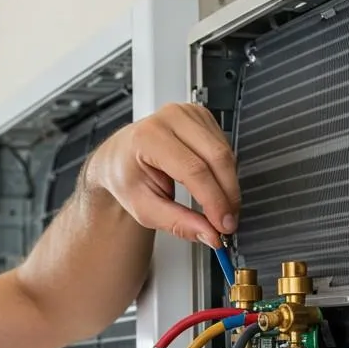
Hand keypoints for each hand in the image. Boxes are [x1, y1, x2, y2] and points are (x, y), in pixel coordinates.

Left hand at [83, 102, 239, 247]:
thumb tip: (209, 234)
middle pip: (216, 157)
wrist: (119, 156)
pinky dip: (225, 171)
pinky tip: (216, 186)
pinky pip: (225, 146)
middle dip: (227, 194)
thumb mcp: (144, 207)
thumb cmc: (126, 176)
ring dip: (229, 185)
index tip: (223, 225)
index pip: (193, 169)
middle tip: (228, 222)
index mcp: (148, 137)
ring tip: (221, 208)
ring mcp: (188, 113)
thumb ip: (177, 222)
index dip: (214, 200)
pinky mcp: (201, 115)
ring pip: (225, 152)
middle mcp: (169, 118)